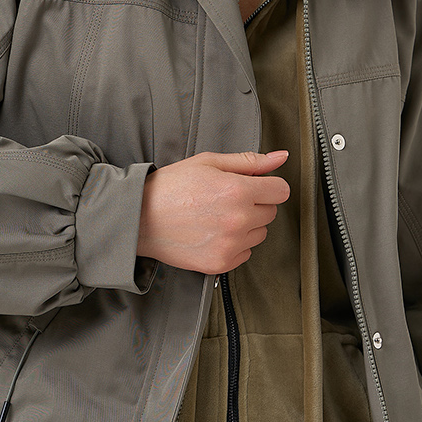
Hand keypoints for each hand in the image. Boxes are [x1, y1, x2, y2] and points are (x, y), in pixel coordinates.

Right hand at [136, 149, 290, 274]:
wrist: (140, 218)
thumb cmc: (170, 188)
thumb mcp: (209, 162)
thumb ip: (249, 161)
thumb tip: (280, 157)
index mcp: (237, 191)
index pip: (281, 191)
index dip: (268, 185)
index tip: (254, 186)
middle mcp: (238, 220)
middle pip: (271, 212)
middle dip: (255, 203)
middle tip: (226, 199)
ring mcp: (230, 245)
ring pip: (260, 233)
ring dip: (246, 225)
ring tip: (217, 216)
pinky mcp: (222, 263)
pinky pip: (246, 252)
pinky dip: (235, 244)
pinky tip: (213, 232)